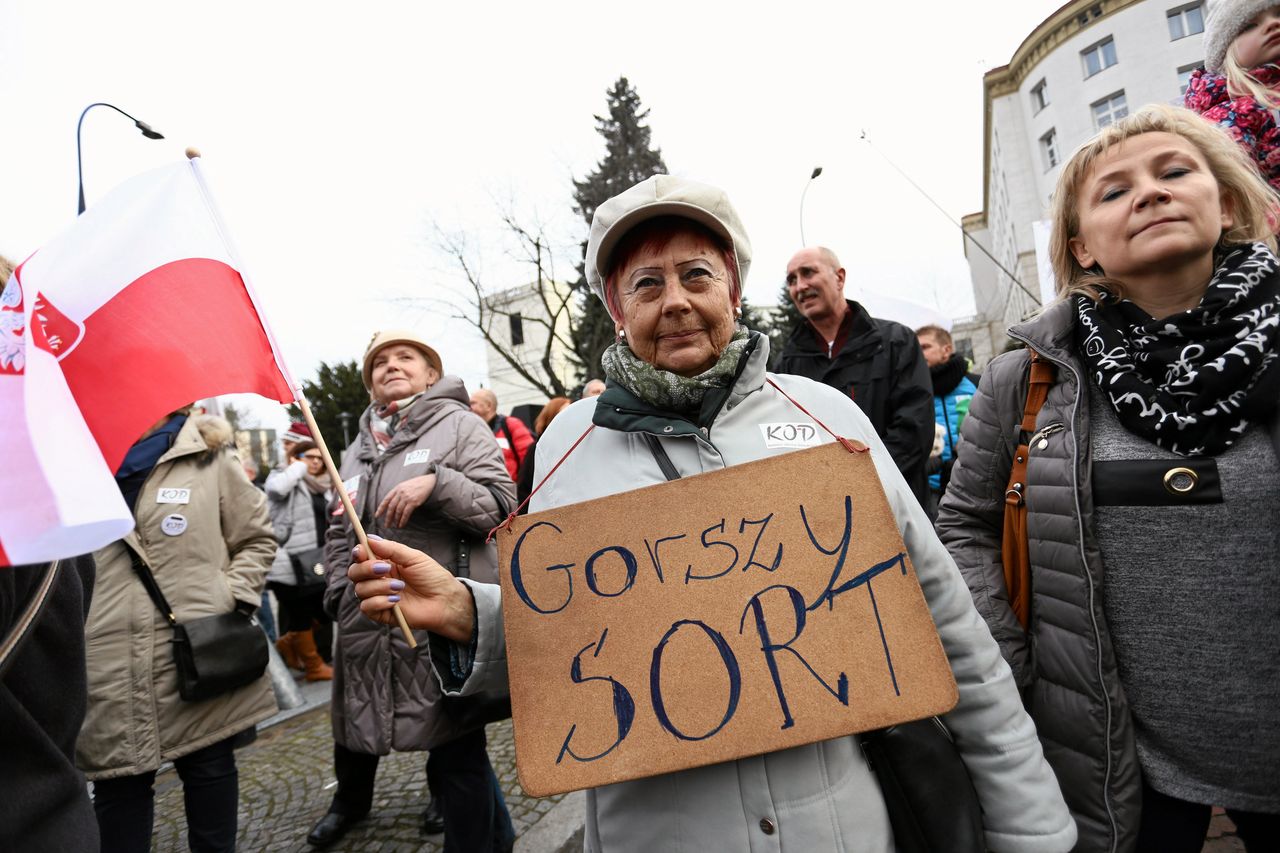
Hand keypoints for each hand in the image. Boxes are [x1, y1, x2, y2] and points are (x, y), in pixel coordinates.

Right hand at [348, 536, 473, 641]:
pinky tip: (396, 600)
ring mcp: (378, 596)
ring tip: (400, 587)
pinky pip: (366, 607)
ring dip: (378, 586)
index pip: (361, 557)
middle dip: (366, 569)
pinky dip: (378, 601)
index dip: (358, 553)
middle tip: (384, 569)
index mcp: (384, 563)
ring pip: (360, 589)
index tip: (362, 551)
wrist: (445, 600)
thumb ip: (391, 549)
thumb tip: (369, 538)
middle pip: (354, 572)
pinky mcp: (381, 612)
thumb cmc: (432, 577)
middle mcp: (378, 579)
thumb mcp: (414, 557)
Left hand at [375, 474, 436, 527]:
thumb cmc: (417, 484)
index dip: (381, 508)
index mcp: (397, 488)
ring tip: (395, 525)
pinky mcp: (414, 502)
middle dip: (388, 517)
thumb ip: (398, 493)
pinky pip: (406, 513)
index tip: (377, 515)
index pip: (386, 500)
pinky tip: (401, 524)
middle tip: (386, 525)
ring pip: (398, 511)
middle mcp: (400, 493)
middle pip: (391, 507)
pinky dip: (403, 520)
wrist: (429, 482)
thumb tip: (392, 503)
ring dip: (396, 520)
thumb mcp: (404, 485)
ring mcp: (407, 497)